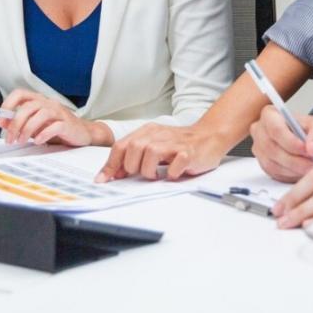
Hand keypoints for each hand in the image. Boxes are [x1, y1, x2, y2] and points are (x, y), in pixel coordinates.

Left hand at [0, 90, 108, 147]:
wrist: (82, 133)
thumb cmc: (57, 128)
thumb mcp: (35, 125)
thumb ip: (20, 122)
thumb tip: (3, 121)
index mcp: (38, 100)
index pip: (20, 94)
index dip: (7, 105)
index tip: (0, 121)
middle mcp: (48, 103)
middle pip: (28, 107)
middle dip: (15, 124)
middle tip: (10, 138)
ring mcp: (58, 112)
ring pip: (40, 114)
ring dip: (27, 129)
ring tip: (22, 140)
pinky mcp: (67, 124)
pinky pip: (54, 126)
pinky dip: (43, 134)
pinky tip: (38, 141)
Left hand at [95, 121, 231, 181]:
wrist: (209, 136)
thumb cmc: (179, 144)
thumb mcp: (154, 146)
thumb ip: (134, 156)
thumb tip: (114, 173)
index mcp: (147, 132)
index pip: (121, 146)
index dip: (110, 165)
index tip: (103, 180)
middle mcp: (159, 134)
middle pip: (133, 148)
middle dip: (132, 167)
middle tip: (141, 174)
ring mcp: (174, 142)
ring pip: (151, 152)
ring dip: (149, 170)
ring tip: (156, 175)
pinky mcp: (189, 152)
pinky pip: (176, 162)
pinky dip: (172, 172)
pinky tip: (173, 174)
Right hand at [249, 109, 312, 181]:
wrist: (310, 144)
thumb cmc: (311, 131)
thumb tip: (312, 148)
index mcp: (270, 114)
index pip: (275, 129)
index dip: (291, 142)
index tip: (307, 150)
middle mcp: (260, 131)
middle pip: (272, 148)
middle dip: (294, 159)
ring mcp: (259, 149)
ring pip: (272, 164)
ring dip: (294, 169)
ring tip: (311, 167)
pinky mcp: (263, 164)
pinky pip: (274, 173)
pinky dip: (291, 175)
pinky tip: (302, 171)